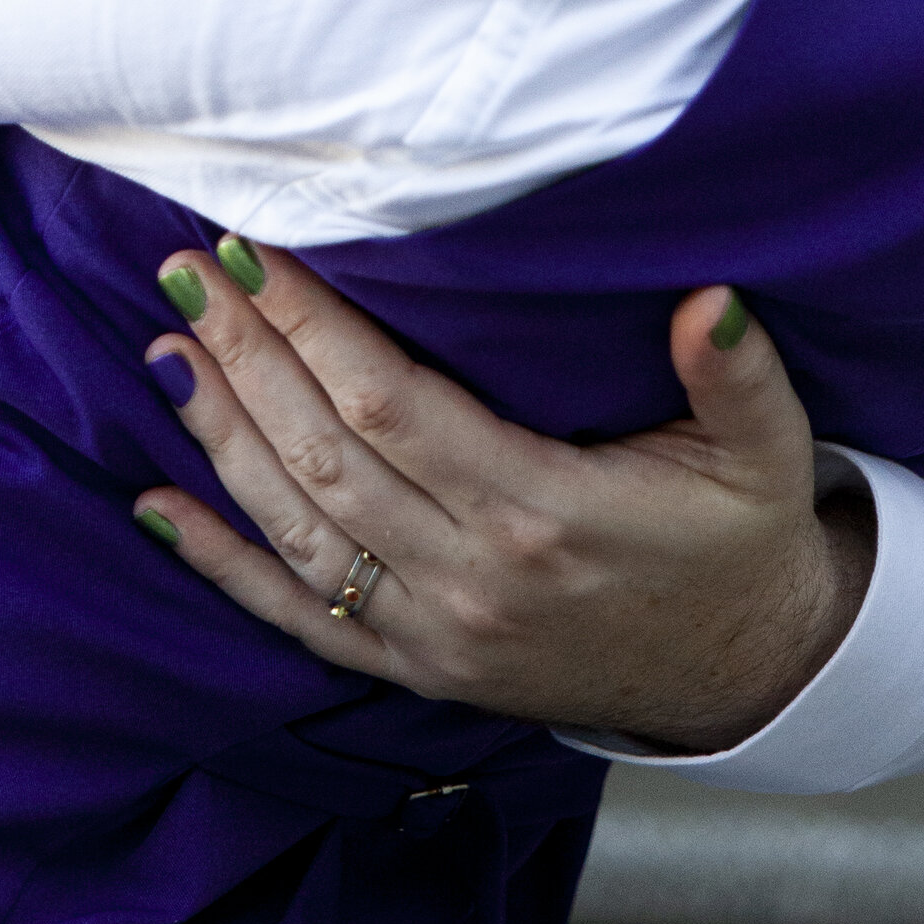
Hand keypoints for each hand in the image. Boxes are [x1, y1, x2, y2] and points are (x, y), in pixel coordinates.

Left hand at [135, 243, 874, 751]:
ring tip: (168, 345)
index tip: (259, 250)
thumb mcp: (768, 453)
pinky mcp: (417, 670)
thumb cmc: (740, 539)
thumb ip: (740, 374)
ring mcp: (436, 634)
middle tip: (190, 269)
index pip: (394, 407)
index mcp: (546, 514)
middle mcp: (474, 581)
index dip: (316, 327)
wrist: (742, 672)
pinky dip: (220, 563)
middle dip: (250, 356)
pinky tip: (156, 504)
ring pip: (298, 529)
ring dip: (222, 435)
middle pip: (326, 458)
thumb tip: (712, 301)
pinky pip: (298, 618)